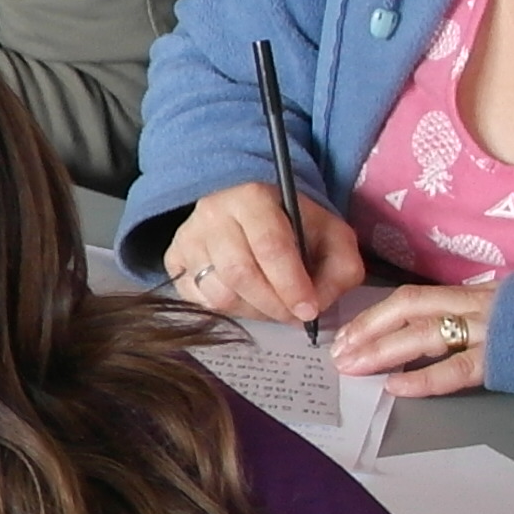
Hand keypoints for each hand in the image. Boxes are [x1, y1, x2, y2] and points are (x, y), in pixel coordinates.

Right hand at [161, 179, 360, 327]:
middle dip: (274, 305)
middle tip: (294, 316)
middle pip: (240, 274)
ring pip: (218, 293)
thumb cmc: (294, 223)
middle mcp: (212, 214)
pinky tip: (246, 298)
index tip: (309, 310)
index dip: (291, 284)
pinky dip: (227, 310)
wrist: (251, 205)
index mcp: (253, 198)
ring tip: (272, 306)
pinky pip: (198, 301)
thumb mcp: (333, 235)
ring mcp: (188, 238)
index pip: (270, 246)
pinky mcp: (173, 259)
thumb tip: (316, 305)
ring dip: (253, 311)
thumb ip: (340, 269)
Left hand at [328, 278, 497, 395]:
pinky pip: (456, 368)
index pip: (411, 300)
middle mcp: (474, 306)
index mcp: (471, 294)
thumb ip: (471, 315)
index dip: (374, 317)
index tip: (345, 336)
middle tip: (337, 353)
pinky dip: (423, 377)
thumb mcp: (507, 307)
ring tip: (353, 366)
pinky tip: (395, 386)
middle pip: (408, 309)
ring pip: (424, 334)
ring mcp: (488, 330)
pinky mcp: (501, 359)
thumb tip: (429, 332)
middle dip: (368, 330)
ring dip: (382, 350)